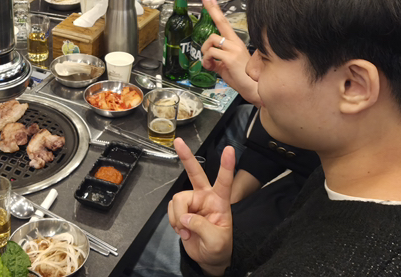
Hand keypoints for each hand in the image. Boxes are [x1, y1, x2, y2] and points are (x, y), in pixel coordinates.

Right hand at [168, 139, 234, 275]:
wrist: (208, 258)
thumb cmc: (219, 248)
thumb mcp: (216, 240)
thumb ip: (201, 226)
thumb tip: (184, 217)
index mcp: (220, 201)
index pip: (225, 181)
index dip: (227, 166)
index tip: (229, 149)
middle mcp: (205, 197)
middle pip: (195, 173)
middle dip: (186, 157)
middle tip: (178, 141)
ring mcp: (192, 203)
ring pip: (177, 200)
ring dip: (178, 217)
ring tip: (185, 231)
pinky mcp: (181, 210)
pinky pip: (170, 210)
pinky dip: (173, 221)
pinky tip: (182, 230)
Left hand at [199, 0, 260, 104]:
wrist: (253, 88)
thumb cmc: (243, 78)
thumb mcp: (226, 67)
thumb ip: (216, 61)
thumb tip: (207, 62)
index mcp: (235, 43)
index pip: (224, 22)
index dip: (216, 10)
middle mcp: (235, 42)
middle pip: (221, 21)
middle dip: (211, 8)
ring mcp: (233, 48)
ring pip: (211, 39)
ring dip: (204, 51)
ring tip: (208, 61)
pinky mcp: (230, 57)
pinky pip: (210, 53)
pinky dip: (206, 60)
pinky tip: (211, 67)